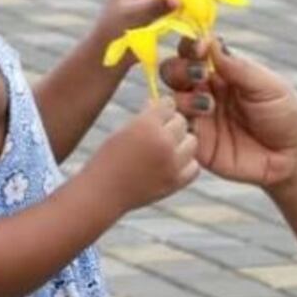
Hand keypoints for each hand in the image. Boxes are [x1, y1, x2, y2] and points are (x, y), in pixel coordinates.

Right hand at [85, 97, 198, 213]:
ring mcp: (172, 164)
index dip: (161, 108)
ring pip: (192, 142)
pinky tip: (171, 164)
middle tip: (158, 132)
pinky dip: (186, 164)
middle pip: (182, 122)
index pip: (169, 104)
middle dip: (171, 124)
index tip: (155, 114)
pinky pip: (194, 166)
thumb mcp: (123, 131)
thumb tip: (165, 103)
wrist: (102, 193)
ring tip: (165, 149)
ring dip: (181, 143)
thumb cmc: (108, 159)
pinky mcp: (175, 182)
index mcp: (147, 125)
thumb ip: (146, 118)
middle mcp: (163, 143)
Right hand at [160, 39, 296, 187]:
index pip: (195, 51)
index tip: (201, 48)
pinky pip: (176, 133)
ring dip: (183, 98)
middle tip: (200, 75)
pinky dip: (179, 126)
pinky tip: (199, 127)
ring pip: (170, 101)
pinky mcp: (198, 144)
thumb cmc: (286, 115)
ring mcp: (200, 118)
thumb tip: (211, 41)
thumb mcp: (269, 86)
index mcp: (223, 72)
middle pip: (173, 72)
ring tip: (208, 105)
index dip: (191, 46)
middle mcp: (205, 91)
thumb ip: (239, 67)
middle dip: (180, 69)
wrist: (294, 157)